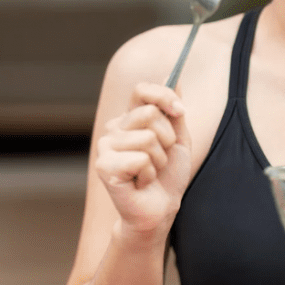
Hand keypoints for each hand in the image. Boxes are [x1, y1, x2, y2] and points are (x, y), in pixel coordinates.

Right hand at [94, 82, 191, 235]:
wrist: (160, 209)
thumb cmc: (168, 176)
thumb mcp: (178, 138)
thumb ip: (173, 109)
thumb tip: (172, 75)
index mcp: (129, 118)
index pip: (142, 90)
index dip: (164, 96)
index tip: (181, 112)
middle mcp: (114, 128)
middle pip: (149, 113)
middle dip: (167, 139)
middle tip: (161, 158)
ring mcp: (105, 146)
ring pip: (148, 138)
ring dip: (159, 160)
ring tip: (150, 172)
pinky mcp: (104, 166)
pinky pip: (140, 159)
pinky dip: (149, 174)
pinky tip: (141, 182)